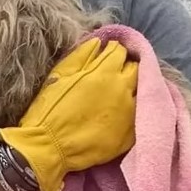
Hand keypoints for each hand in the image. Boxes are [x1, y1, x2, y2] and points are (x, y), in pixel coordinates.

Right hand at [0, 38, 138, 190]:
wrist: (49, 148)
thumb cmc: (50, 109)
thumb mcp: (61, 74)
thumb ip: (82, 55)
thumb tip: (99, 42)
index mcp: (105, 72)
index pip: (120, 51)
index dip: (113, 51)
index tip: (107, 56)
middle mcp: (122, 89)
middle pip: (136, 69)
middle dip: (126, 68)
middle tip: (114, 74)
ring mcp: (129, 113)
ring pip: (142, 93)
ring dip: (132, 89)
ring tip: (119, 95)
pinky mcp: (129, 134)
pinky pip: (139, 117)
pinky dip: (133, 112)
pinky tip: (119, 115)